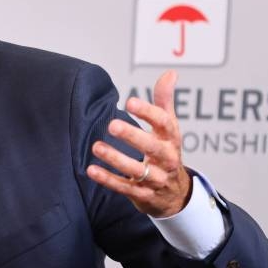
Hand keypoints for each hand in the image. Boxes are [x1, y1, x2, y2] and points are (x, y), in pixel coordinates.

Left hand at [86, 70, 190, 217]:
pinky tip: (91, 170)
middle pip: (152, 148)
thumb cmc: (167, 151)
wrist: (176, 194)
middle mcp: (166, 159)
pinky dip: (108, 180)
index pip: (164, 123)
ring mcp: (156, 179)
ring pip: (137, 171)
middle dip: (133, 137)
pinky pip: (125, 188)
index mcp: (171, 139)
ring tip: (96, 146)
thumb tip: (170, 72)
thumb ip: (164, 100)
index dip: (148, 112)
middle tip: (112, 125)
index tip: (130, 101)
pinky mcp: (143, 194)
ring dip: (116, 159)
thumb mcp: (169, 126)